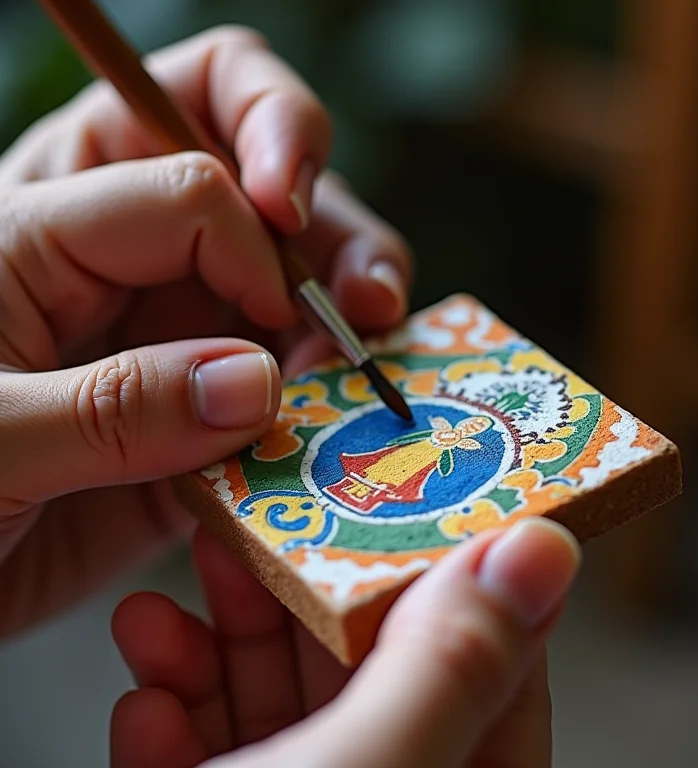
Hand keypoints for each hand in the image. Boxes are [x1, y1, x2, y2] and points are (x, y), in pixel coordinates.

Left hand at [0, 26, 411, 637]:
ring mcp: (178, 332)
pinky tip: (351, 409)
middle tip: (369, 296)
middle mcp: (128, 260)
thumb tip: (254, 385)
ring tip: (373, 349)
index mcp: (48, 228)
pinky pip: (293, 371)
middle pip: (253, 168)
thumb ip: (112, 406)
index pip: (190, 186)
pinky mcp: (210, 405)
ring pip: (293, 266)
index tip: (273, 324)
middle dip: (331, 221)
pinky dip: (336, 384)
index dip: (252, 244)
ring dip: (351, 295)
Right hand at [110, 517, 579, 767]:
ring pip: (280, 704)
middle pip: (363, 668)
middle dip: (295, 595)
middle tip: (245, 532)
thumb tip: (546, 548)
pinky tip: (144, 692)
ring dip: (215, 648)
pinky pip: (214, 755)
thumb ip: (457, 664)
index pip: (486, 656)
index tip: (399, 492)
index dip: (448, 567)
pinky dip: (174, 720)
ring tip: (163, 607)